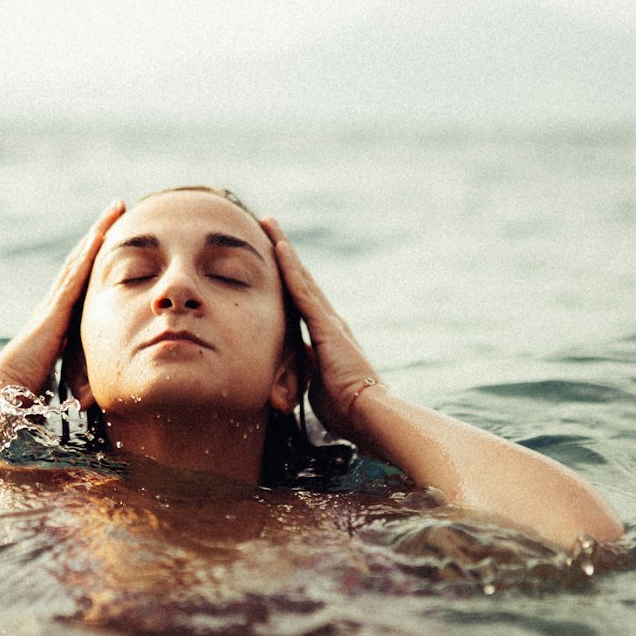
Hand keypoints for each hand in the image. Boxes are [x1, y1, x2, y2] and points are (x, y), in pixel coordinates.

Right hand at [0, 200, 125, 395]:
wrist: (2, 394)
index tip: (111, 234)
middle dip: (99, 232)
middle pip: (79, 260)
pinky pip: (74, 278)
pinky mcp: (53, 313)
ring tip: (115, 208)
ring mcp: (52, 305)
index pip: (79, 278)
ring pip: (78, 260)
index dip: (94, 254)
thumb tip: (96, 382)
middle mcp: (53, 304)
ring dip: (97, 232)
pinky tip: (101, 236)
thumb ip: (77, 370)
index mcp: (56, 318)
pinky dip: (87, 255)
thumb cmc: (26, 391)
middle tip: (117, 207)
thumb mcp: (61, 376)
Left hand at [262, 216, 380, 436]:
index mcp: (327, 336)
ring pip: (301, 276)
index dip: (288, 276)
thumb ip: (306, 370)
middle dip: (284, 251)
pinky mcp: (325, 324)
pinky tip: (278, 246)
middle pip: (301, 278)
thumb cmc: (346, 409)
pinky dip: (289, 267)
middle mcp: (329, 321)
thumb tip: (292, 366)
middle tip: (268, 224)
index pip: (301, 299)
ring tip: (268, 222)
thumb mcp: (317, 385)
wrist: (367, 412)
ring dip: (283, 248)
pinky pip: (302, 290)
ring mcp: (328, 320)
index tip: (274, 255)